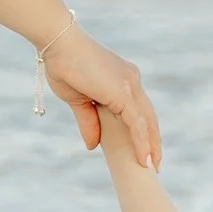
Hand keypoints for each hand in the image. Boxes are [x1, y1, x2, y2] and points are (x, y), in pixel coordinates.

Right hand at [43, 26, 161, 167]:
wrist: (58, 44)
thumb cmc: (63, 65)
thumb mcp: (78, 101)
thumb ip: (89, 122)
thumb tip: (93, 146)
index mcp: (124, 81)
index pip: (139, 110)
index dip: (144, 130)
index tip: (146, 149)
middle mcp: (132, 81)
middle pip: (149, 117)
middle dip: (153, 141)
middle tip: (154, 164)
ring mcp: (130, 86)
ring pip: (147, 122)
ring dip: (151, 146)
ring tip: (152, 167)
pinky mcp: (123, 93)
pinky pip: (137, 123)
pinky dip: (141, 142)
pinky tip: (143, 158)